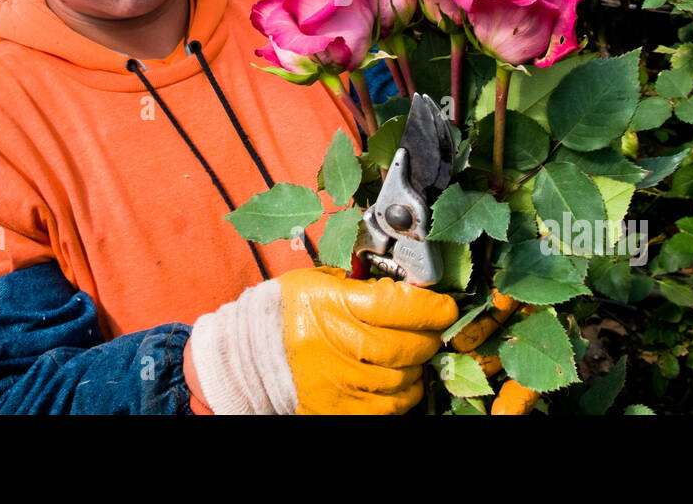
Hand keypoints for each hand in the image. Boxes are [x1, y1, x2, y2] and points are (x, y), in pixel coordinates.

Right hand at [187, 266, 457, 414]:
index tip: (445, 307)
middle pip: (406, 346)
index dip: (432, 307)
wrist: (247, 354)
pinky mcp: (337, 410)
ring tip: (413, 355)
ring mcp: (338, 382)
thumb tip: (409, 288)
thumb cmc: (287, 311)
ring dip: (418, 368)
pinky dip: (402, 395)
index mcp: (331, 303)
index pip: (398, 306)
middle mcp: (336, 344)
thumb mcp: (321, 282)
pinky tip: (399, 381)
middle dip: (429, 337)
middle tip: (432, 330)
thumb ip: (363, 285)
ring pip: (402, 380)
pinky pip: (386, 409)